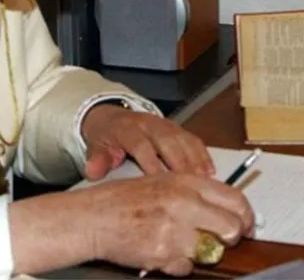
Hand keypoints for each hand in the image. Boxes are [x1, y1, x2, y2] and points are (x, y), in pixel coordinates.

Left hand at [81, 104, 213, 179]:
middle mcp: (149, 124)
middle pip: (168, 141)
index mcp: (128, 129)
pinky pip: (193, 139)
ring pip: (183, 139)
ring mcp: (165, 125)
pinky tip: (210, 171)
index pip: (141, 145)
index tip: (159, 182)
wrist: (111, 118)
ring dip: (195, 159)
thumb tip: (93, 172)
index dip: (151, 163)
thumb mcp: (96, 146)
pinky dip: (202, 154)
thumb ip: (96, 159)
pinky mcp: (177, 128)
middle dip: (179, 162)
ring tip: (204, 180)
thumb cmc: (106, 138)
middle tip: (189, 185)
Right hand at [85, 173, 254, 275]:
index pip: (235, 199)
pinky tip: (160, 250)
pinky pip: (186, 267)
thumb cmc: (123, 200)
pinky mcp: (164, 253)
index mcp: (186, 182)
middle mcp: (184, 202)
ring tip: (177, 243)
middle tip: (218, 241)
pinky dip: (177, 264)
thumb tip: (226, 210)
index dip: (245, 217)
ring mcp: (175, 229)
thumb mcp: (162, 183)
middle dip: (229, 239)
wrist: (93, 217)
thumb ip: (194, 194)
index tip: (246, 226)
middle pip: (231, 228)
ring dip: (198, 253)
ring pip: (210, 252)